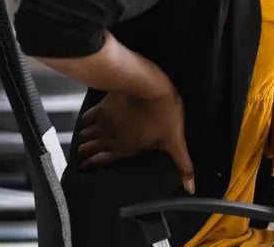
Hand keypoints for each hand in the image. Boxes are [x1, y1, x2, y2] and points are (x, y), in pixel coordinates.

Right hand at [76, 86, 196, 193]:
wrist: (148, 86)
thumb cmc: (162, 112)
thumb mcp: (175, 141)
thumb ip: (182, 165)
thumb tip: (190, 187)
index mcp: (124, 148)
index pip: (100, 162)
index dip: (90, 166)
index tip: (84, 169)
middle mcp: (109, 137)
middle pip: (89, 149)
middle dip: (84, 154)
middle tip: (82, 158)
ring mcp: (104, 121)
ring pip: (86, 134)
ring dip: (84, 139)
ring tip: (83, 143)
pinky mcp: (104, 105)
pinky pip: (87, 116)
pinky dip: (85, 121)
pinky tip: (87, 121)